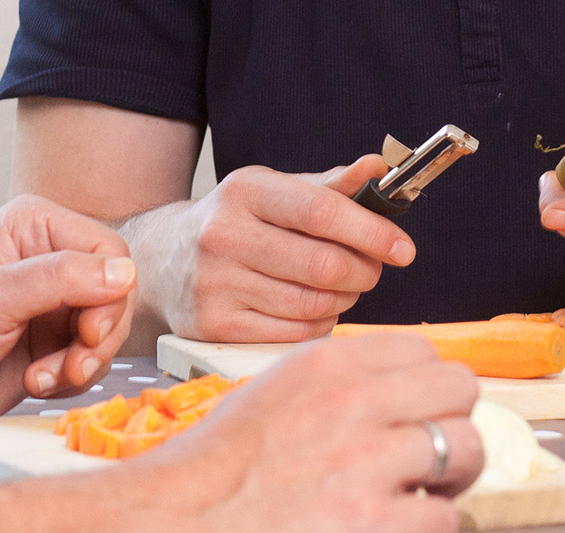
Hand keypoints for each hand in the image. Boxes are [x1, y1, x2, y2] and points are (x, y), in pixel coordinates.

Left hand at [0, 196, 138, 425]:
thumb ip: (58, 278)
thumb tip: (122, 272)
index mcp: (35, 229)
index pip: (110, 252)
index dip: (110, 296)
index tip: (87, 332)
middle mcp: (50, 261)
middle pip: (118, 295)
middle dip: (97, 338)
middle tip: (70, 363)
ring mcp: (54, 303)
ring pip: (110, 331)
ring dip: (83, 363)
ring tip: (42, 377)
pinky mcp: (55, 341)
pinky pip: (94, 360)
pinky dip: (73, 378)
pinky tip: (37, 381)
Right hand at [84, 333, 484, 532]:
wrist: (156, 529)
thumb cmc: (210, 468)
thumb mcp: (274, 391)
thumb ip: (337, 383)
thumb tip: (399, 391)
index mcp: (330, 363)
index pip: (428, 354)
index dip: (429, 393)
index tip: (411, 420)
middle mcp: (353, 401)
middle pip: (463, 391)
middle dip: (453, 426)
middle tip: (426, 461)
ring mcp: (363, 463)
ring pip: (468, 449)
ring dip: (450, 480)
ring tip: (414, 497)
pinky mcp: (367, 526)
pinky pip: (445, 520)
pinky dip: (428, 530)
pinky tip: (393, 532)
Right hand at [128, 156, 413, 341]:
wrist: (160, 259)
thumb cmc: (237, 221)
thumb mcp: (275, 191)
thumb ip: (332, 185)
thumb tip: (379, 168)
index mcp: (245, 192)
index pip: (323, 212)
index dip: (373, 232)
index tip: (404, 249)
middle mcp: (224, 235)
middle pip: (325, 265)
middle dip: (365, 271)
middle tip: (372, 269)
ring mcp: (216, 283)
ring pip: (315, 304)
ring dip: (346, 298)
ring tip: (342, 286)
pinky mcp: (214, 326)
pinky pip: (297, 332)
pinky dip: (321, 322)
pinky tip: (315, 307)